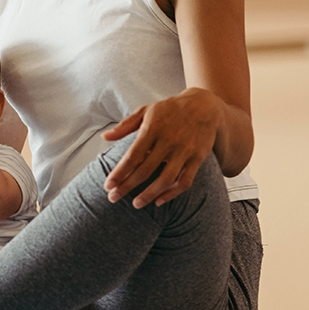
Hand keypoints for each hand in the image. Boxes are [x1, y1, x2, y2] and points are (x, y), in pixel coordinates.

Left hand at [102, 88, 220, 207]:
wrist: (203, 105)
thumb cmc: (170, 109)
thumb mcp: (146, 111)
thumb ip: (125, 126)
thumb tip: (104, 137)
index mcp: (153, 128)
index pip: (133, 155)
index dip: (120, 172)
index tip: (108, 185)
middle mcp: (169, 140)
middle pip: (145, 169)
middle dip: (128, 186)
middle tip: (113, 198)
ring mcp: (184, 150)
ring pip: (166, 179)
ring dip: (149, 194)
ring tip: (136, 204)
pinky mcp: (197, 158)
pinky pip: (185, 181)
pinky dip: (172, 194)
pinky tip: (159, 200)